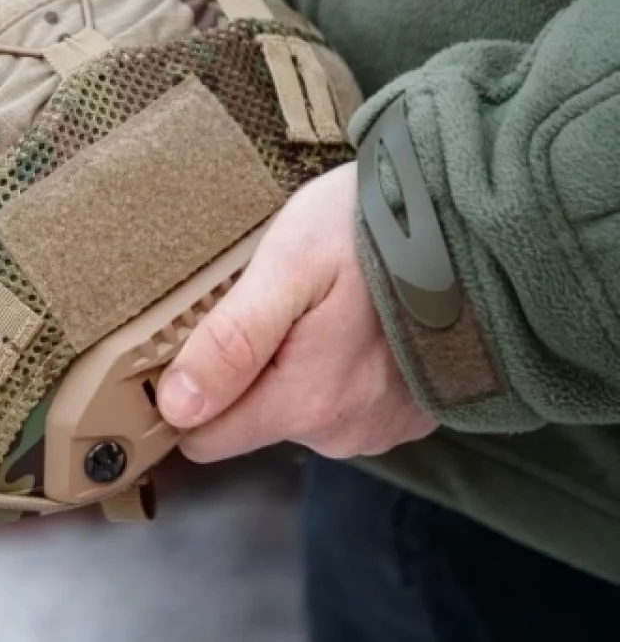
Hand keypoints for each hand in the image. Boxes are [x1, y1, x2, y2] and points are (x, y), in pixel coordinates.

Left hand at [156, 163, 436, 461]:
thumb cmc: (377, 231)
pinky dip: (340, 367)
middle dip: (245, 372)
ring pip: (298, 411)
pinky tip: (356, 321)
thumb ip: (232, 342)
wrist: (482, 222)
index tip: (193, 341)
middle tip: (269, 304)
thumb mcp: (289, 266)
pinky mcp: (408, 413)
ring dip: (294, 366)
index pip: (206, 438)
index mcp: (306, 402)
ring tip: (318, 303)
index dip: (187, 394)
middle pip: (251, 421)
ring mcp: (380, 425)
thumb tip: (177, 407)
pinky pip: (344, 403)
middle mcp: (343, 430)